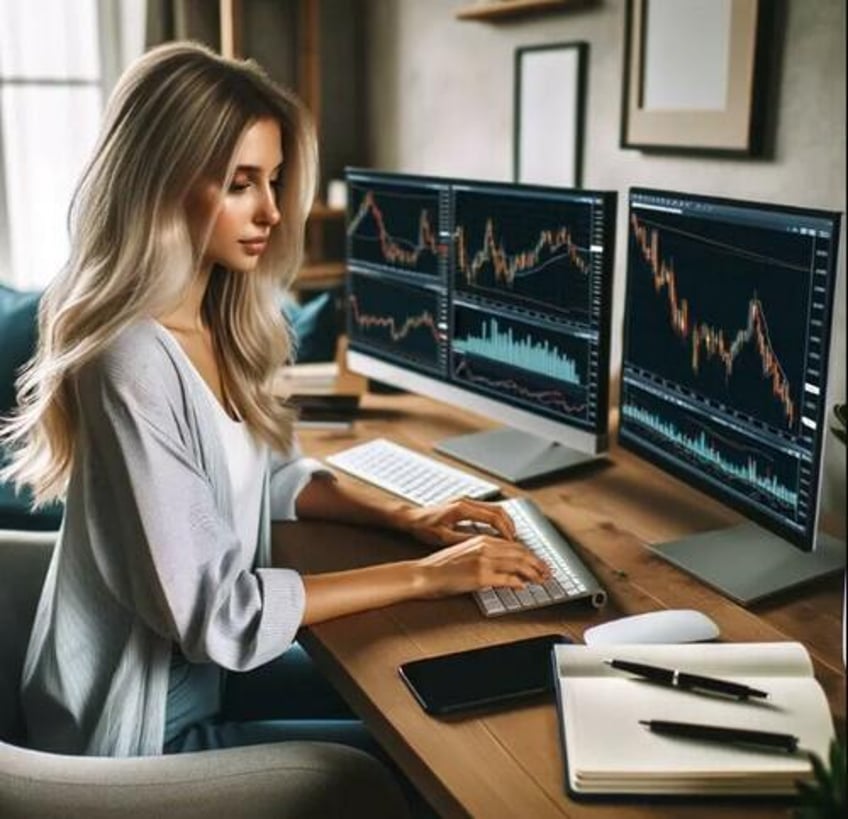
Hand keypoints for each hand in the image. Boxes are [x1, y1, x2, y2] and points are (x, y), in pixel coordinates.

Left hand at [390, 498, 517, 548]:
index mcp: (461, 508)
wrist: (412, 517)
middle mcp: (466, 500)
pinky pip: (487, 508)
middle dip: (510, 525)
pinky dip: (497, 518)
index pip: (493, 516)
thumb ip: (464, 541)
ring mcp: (466, 500)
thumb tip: (485, 547)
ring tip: (511, 537)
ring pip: (495, 507)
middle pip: (498, 509)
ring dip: (505, 521)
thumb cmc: (424, 528)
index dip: (505, 530)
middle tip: (516, 540)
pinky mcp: (465, 503)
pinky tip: (498, 530)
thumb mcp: (444, 538)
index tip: (511, 542)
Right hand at [413, 535, 550, 598]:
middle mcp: (484, 547)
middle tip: (547, 572)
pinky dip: (517, 583)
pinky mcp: (480, 576)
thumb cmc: (441, 565)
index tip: (539, 562)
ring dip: (532, 573)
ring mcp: (483, 561)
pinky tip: (522, 587)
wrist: (425, 573)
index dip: (530, 554)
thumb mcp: (466, 552)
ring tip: (541, 580)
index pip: (514, 545)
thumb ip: (485, 554)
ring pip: (517, 565)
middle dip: (537, 563)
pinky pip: (506, 580)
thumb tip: (502, 565)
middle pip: (520, 553)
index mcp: (482, 539)